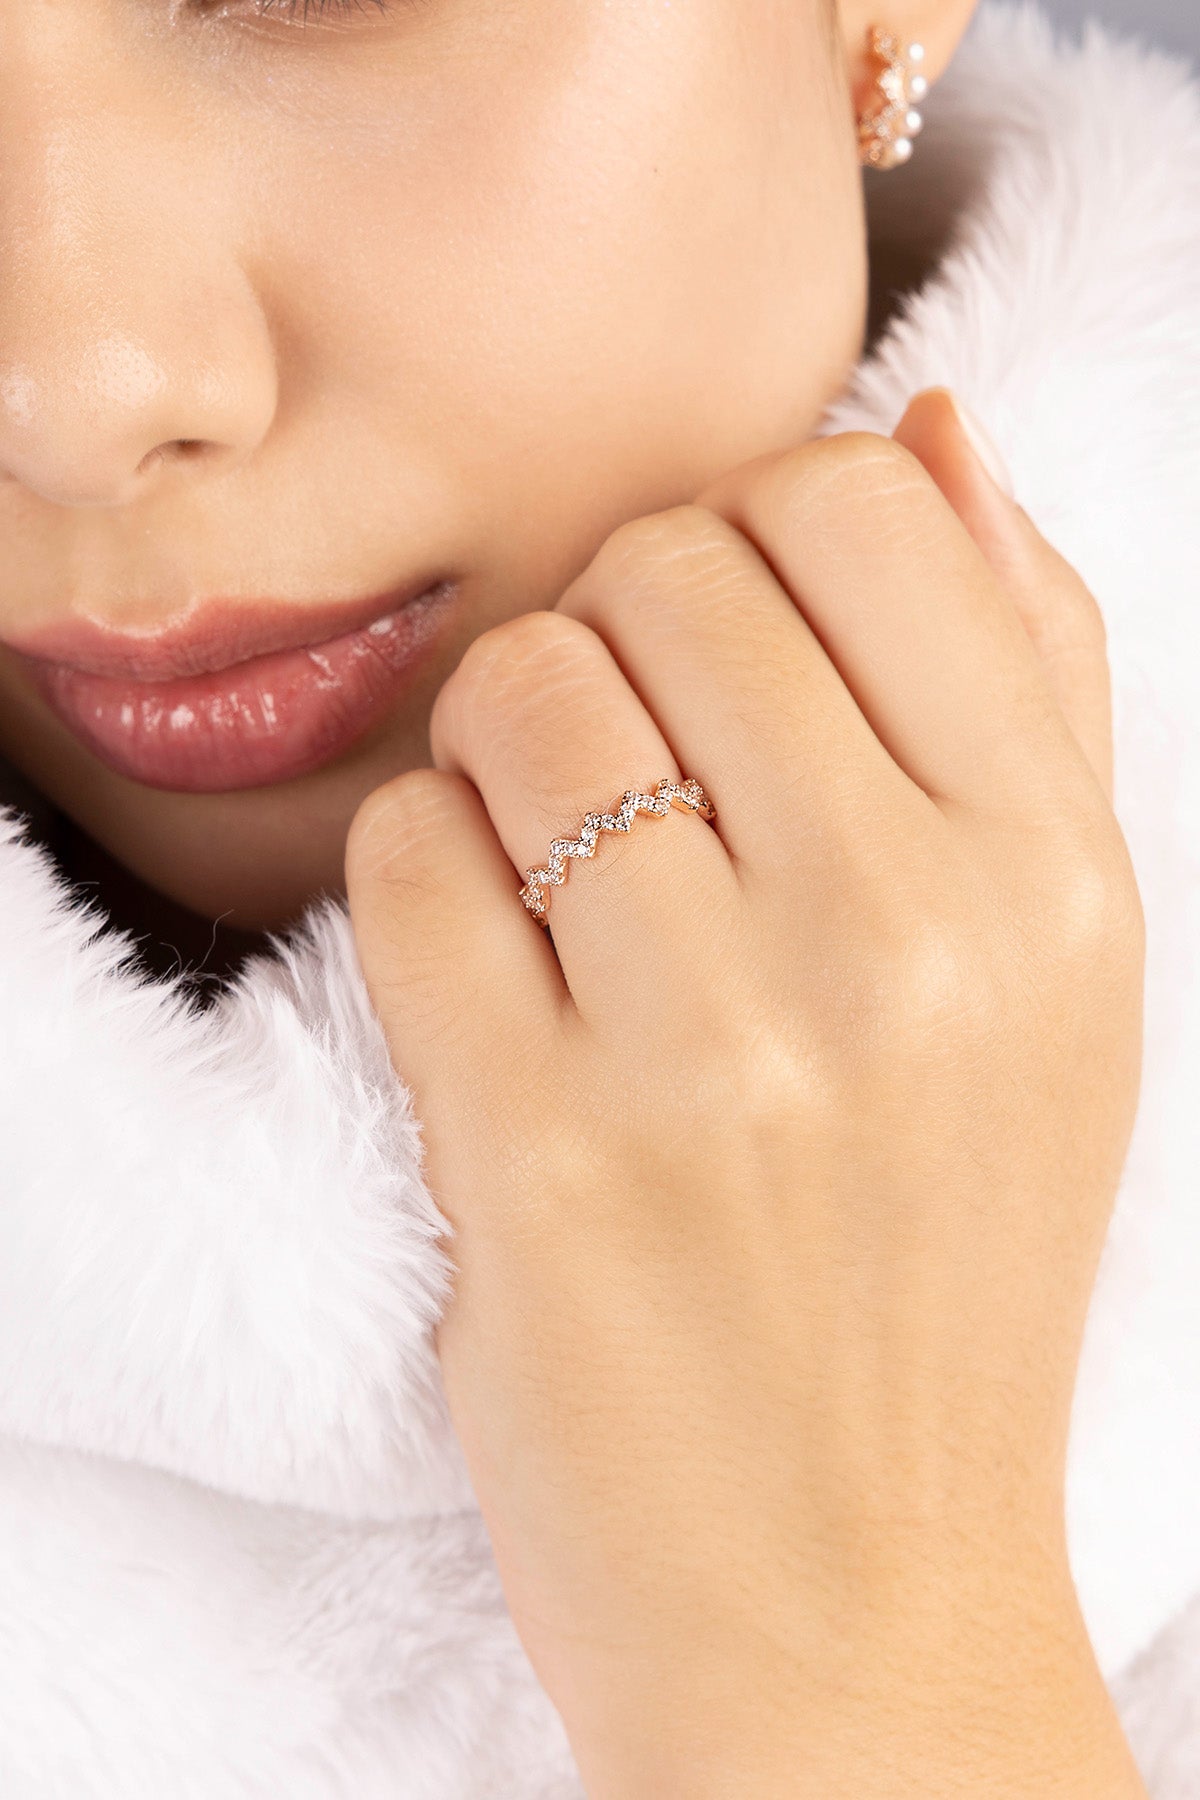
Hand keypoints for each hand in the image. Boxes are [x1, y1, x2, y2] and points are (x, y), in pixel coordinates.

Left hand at [346, 390, 1146, 1796]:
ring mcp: (718, 1049)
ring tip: (542, 856)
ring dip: (498, 744)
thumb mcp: (1062, 978)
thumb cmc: (944, 1270)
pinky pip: (408, 854)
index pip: (858, 505)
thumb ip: (1028, 684)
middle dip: (613, 629)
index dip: (751, 530)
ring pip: (522, 691)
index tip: (724, 639)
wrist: (852, 1595)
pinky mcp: (542, 1154)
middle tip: (622, 755)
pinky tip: (478, 965)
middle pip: (665, 572)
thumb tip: (935, 431)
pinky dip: (415, 873)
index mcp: (1057, 876)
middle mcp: (908, 940)